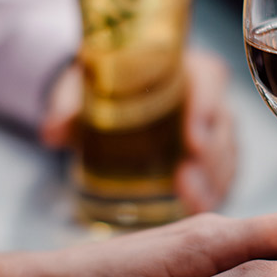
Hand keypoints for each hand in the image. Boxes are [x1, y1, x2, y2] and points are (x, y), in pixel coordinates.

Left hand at [39, 49, 236, 212]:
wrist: (105, 95)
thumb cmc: (102, 84)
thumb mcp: (83, 87)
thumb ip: (67, 107)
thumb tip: (50, 132)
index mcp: (185, 66)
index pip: (210, 80)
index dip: (206, 108)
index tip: (191, 138)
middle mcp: (206, 95)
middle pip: (222, 124)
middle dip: (210, 156)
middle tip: (185, 180)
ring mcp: (212, 128)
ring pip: (226, 153)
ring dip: (213, 180)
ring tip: (191, 202)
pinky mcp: (210, 157)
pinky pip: (222, 175)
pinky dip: (213, 193)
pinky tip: (196, 210)